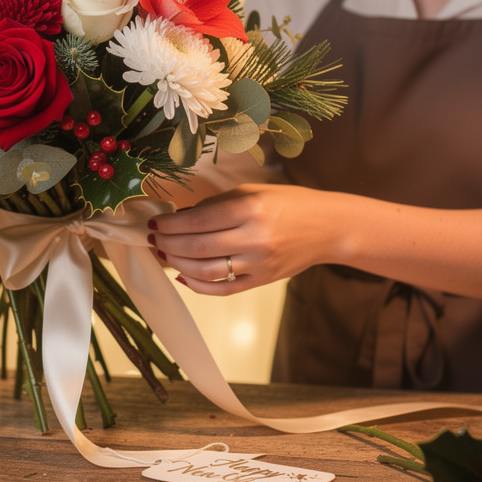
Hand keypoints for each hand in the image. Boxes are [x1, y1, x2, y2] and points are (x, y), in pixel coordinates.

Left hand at [147, 184, 338, 295]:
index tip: (154, 222)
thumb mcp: (253, 192)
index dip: (170, 224)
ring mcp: (258, 264)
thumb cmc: (289, 204)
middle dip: (168, 243)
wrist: (328, 228)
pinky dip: (198, 286)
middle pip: (197, 247)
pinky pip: (223, 289)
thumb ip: (216, 205)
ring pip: (205, 271)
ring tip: (164, 254)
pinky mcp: (262, 281)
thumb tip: (181, 218)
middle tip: (153, 238)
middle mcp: (254, 238)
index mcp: (250, 209)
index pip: (198, 221)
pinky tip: (183, 276)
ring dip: (178, 263)